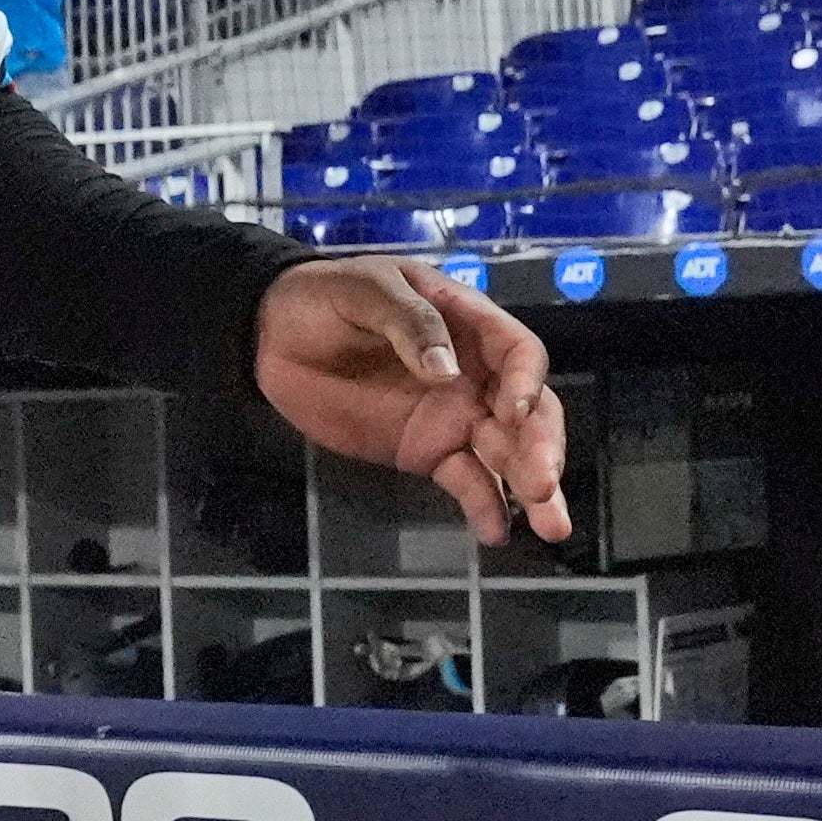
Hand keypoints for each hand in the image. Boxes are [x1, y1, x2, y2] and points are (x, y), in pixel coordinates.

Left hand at [251, 260, 571, 546]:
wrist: (271, 334)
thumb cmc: (321, 295)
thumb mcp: (363, 288)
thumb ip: (408, 321)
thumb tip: (445, 371)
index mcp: (466, 322)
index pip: (518, 352)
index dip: (525, 381)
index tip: (511, 410)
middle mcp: (474, 373)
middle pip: (529, 412)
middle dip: (542, 447)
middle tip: (543, 483)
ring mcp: (453, 415)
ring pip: (509, 453)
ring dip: (533, 488)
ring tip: (550, 525)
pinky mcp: (428, 450)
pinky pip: (467, 480)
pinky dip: (484, 506)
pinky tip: (494, 531)